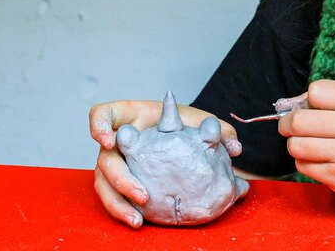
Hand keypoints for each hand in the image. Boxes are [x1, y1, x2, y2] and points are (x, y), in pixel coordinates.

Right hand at [89, 99, 240, 227]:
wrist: (185, 143)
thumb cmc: (185, 126)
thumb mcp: (200, 123)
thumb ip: (218, 131)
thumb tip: (236, 147)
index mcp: (130, 118)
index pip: (102, 114)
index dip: (99, 125)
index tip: (109, 140)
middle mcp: (116, 142)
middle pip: (104, 158)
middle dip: (119, 178)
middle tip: (142, 194)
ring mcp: (115, 163)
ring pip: (103, 184)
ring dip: (118, 202)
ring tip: (137, 218)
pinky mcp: (119, 183)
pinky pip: (113, 198)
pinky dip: (123, 210)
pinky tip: (139, 221)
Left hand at [278, 80, 334, 221]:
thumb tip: (293, 104)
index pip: (317, 91)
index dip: (308, 100)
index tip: (312, 110)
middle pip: (301, 119)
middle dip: (289, 124)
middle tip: (294, 128)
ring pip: (297, 144)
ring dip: (296, 145)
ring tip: (308, 146)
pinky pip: (303, 165)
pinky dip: (305, 163)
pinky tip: (320, 162)